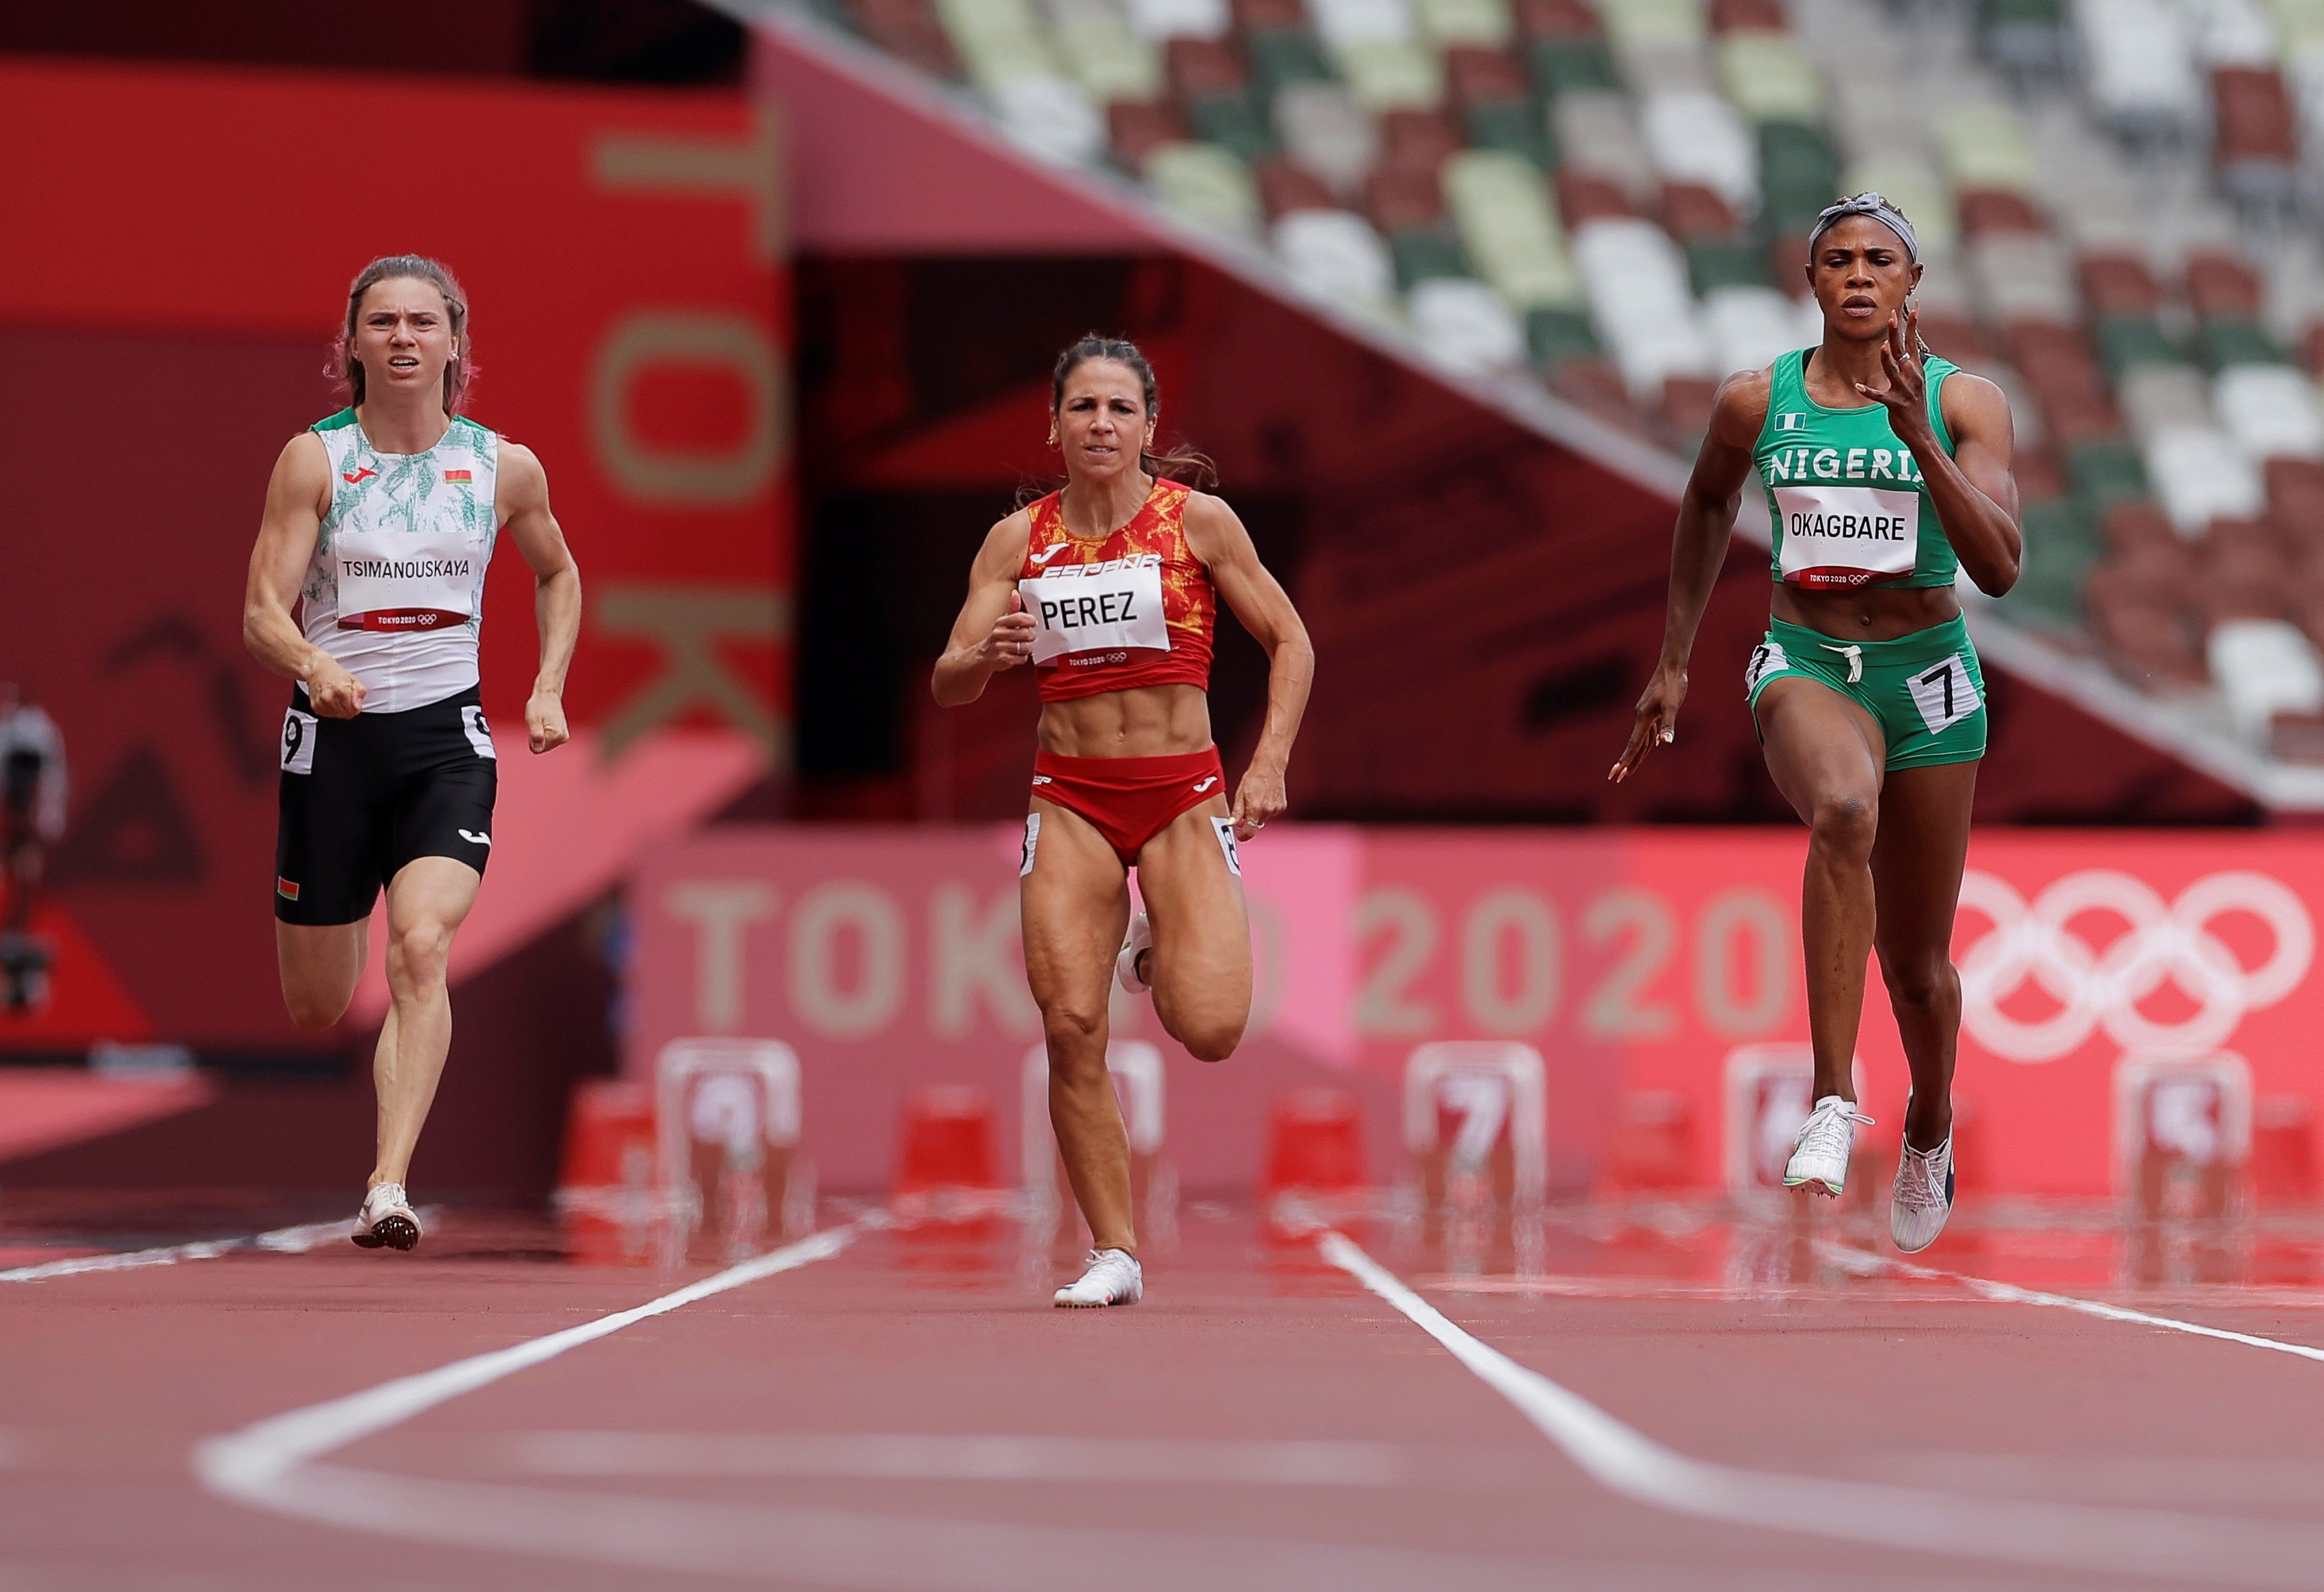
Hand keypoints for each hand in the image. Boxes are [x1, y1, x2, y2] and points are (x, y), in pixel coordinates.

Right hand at [304, 654, 365, 718]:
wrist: (317, 670)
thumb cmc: (335, 674)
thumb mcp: (353, 680)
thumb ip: (360, 693)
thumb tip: (358, 706)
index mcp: (341, 691)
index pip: (353, 711)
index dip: (356, 708)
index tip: (354, 703)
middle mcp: (329, 698)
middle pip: (345, 714)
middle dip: (348, 709)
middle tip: (345, 698)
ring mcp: (321, 703)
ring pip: (337, 716)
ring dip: (339, 710)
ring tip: (337, 698)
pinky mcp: (315, 706)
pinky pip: (327, 715)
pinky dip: (330, 710)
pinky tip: (330, 701)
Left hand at [527, 686, 569, 753]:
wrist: (547, 696)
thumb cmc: (538, 706)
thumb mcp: (533, 720)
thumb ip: (536, 736)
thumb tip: (537, 749)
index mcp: (557, 735)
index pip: (538, 749)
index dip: (532, 739)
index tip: (535, 726)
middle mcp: (563, 738)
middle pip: (542, 748)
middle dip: (537, 738)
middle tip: (538, 723)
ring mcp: (564, 737)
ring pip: (545, 746)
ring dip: (540, 736)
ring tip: (542, 723)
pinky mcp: (563, 736)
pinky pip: (548, 742)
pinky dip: (544, 735)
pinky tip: (545, 724)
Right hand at [979, 591, 1036, 671]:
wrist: (982, 656)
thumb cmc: (997, 637)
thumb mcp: (1003, 621)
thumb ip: (1012, 608)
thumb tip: (1015, 593)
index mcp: (1001, 622)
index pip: (1019, 618)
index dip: (1030, 620)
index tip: (1033, 623)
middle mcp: (999, 634)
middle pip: (1025, 633)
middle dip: (1030, 636)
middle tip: (1029, 637)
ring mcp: (1000, 647)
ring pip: (1025, 647)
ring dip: (1027, 648)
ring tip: (1022, 646)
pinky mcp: (1002, 659)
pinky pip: (1021, 659)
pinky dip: (1022, 658)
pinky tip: (1017, 655)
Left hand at [1229, 758, 1285, 840]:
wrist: (1269, 766)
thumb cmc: (1253, 777)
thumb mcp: (1240, 794)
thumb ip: (1237, 812)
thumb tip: (1232, 823)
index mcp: (1255, 809)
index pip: (1249, 832)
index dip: (1243, 835)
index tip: (1239, 835)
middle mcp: (1267, 811)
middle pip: (1255, 825)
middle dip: (1249, 821)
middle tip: (1245, 809)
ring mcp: (1276, 809)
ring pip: (1263, 819)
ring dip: (1258, 814)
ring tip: (1256, 799)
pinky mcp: (1282, 806)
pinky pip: (1271, 813)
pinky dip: (1267, 809)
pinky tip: (1265, 797)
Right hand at [1609, 662, 1685, 782]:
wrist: (1671, 666)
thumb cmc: (1673, 685)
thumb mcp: (1673, 706)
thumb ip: (1668, 725)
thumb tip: (1665, 742)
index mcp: (1644, 718)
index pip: (1633, 744)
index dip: (1625, 760)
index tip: (1616, 773)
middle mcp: (1641, 717)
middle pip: (1635, 745)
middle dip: (1628, 763)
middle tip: (1617, 778)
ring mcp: (1646, 713)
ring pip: (1642, 739)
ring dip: (1638, 754)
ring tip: (1630, 770)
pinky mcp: (1653, 710)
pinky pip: (1650, 730)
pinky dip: (1650, 740)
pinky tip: (1656, 744)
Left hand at [1854, 309, 1933, 448]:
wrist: (1921, 431)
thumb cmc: (1914, 405)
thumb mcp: (1915, 382)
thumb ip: (1908, 365)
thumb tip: (1903, 348)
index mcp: (1915, 370)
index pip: (1914, 343)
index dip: (1913, 325)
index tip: (1915, 307)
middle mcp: (1912, 377)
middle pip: (1902, 351)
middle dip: (1897, 333)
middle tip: (1891, 315)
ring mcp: (1904, 391)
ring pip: (1894, 372)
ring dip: (1888, 359)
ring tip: (1883, 346)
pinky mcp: (1895, 405)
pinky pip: (1880, 397)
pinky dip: (1870, 392)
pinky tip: (1860, 387)